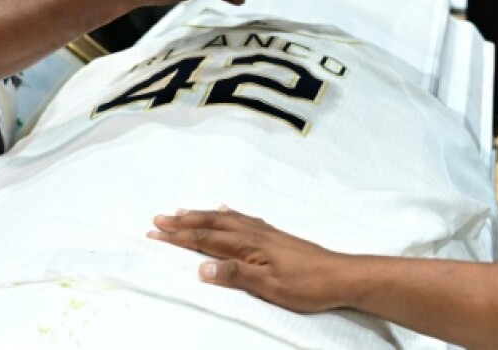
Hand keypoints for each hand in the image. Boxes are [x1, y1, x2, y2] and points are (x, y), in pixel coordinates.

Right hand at [148, 208, 347, 313]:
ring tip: (183, 211)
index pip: (206, 239)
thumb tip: (201, 268)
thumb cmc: (307, 285)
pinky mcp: (275, 236)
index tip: (156, 232)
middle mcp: (255, 233)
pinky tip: (226, 210)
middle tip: (159, 218)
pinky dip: (229, 213)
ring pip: (226, 218)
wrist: (340, 276)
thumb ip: (235, 275)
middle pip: (213, 224)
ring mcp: (266, 232)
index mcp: (249, 245)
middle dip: (184, 222)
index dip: (179, 236)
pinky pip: (243, 218)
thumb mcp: (269, 287)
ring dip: (202, 215)